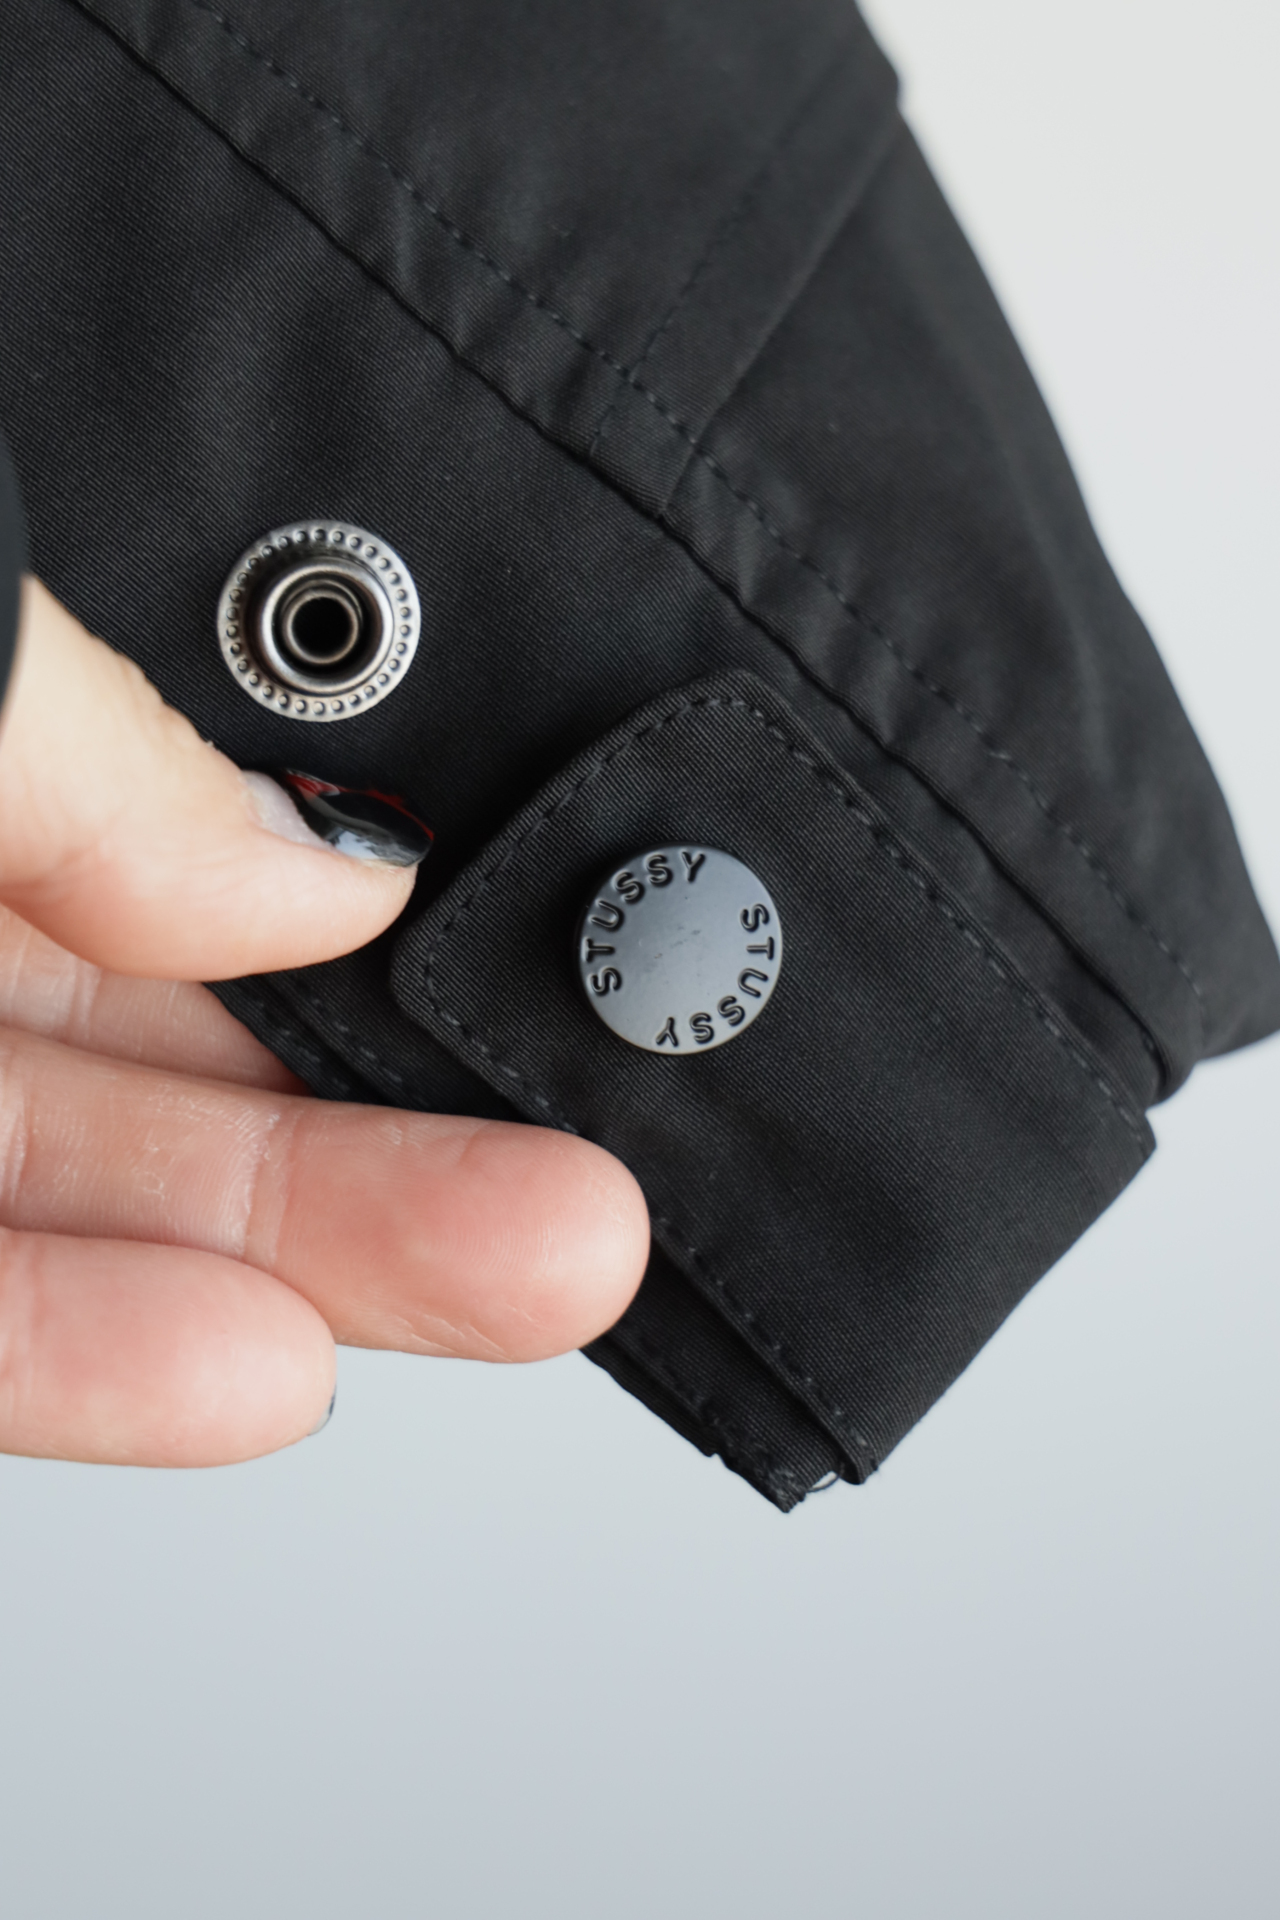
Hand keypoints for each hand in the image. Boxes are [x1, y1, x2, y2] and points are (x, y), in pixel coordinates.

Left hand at [0, 579, 647, 1466]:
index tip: (513, 969)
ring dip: (308, 1258)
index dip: (343, 925)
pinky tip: (263, 1376)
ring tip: (536, 1272)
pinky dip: (97, 1366)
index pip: (176, 850)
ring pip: (90, 1202)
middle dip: (390, 1129)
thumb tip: (341, 875)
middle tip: (589, 1185)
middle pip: (175, 1051)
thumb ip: (114, 759)